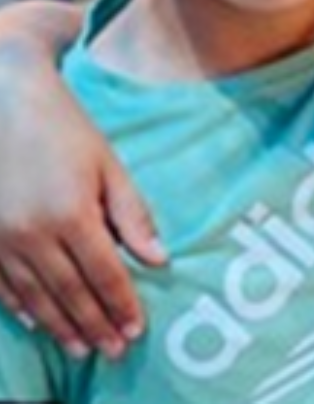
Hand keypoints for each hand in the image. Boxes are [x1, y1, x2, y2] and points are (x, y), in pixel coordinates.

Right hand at [0, 8, 166, 358]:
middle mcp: (33, 234)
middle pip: (70, 292)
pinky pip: (2, 286)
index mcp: (72, 214)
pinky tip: (40, 323)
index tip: (136, 329)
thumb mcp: (108, 165)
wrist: (6, 101)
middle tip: (115, 350)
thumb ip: (132, 214)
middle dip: (96, 323)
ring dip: (61, 325)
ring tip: (84, 347)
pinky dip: (23, 309)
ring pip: (36, 296)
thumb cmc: (66, 129)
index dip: (122, 304)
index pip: (105, 273)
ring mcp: (1, 240)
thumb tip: (158, 259)